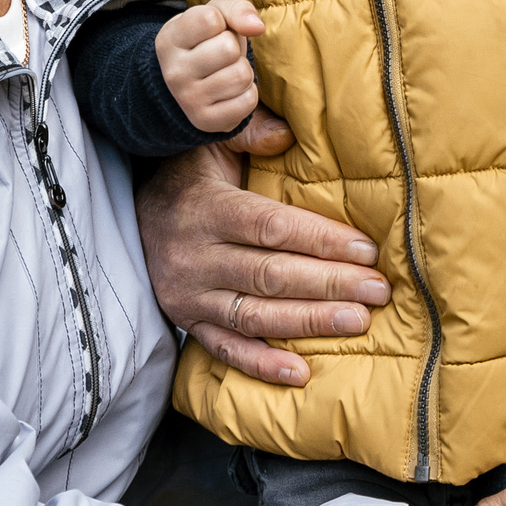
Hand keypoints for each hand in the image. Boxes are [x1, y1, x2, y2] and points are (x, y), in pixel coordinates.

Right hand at [134, 129, 388, 386]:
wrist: (129, 217)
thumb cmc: (187, 176)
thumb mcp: (209, 142)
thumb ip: (247, 132)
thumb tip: (287, 133)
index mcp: (208, 209)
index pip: (271, 227)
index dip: (320, 239)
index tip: (366, 249)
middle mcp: (196, 256)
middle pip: (271, 275)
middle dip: (330, 284)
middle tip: (377, 291)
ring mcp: (190, 295)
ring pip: (255, 314)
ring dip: (309, 322)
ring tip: (357, 322)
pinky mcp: (187, 322)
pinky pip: (226, 348)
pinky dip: (262, 364)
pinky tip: (301, 372)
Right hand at [155, 0, 266, 132]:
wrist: (184, 87)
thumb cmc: (205, 42)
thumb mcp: (215, 15)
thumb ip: (237, 10)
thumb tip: (256, 27)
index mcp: (169, 40)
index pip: (209, 19)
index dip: (222, 22)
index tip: (212, 32)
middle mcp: (174, 72)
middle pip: (228, 48)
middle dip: (234, 49)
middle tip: (222, 56)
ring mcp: (188, 99)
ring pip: (241, 75)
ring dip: (242, 71)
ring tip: (226, 73)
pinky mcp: (205, 121)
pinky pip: (248, 101)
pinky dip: (247, 94)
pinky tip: (230, 93)